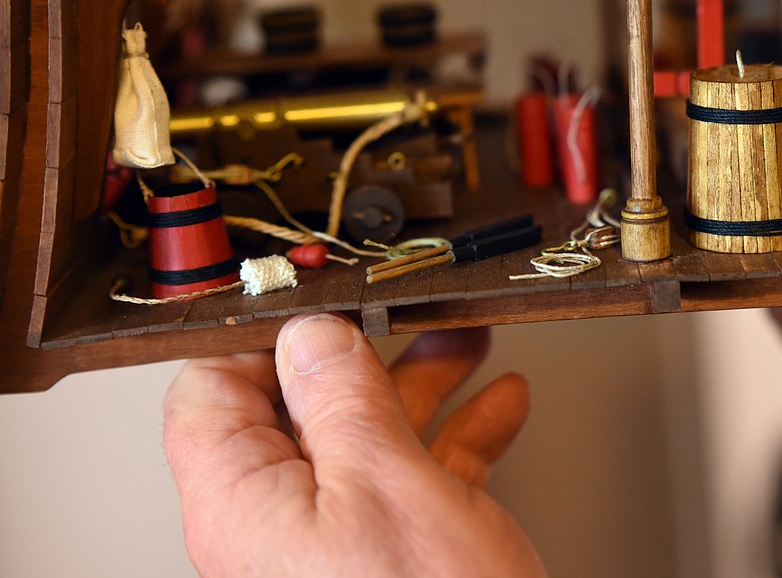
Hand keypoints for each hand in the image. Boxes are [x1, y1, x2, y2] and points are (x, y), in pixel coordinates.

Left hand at [164, 313, 544, 576]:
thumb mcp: (387, 485)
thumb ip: (342, 399)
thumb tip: (312, 333)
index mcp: (245, 503)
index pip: (212, 391)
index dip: (264, 336)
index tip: (322, 299)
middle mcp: (280, 522)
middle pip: (303, 406)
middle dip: (367, 353)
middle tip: (409, 313)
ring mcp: (338, 541)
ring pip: (367, 436)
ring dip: (423, 383)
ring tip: (468, 343)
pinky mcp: (390, 555)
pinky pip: (414, 476)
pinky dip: (457, 435)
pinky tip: (499, 407)